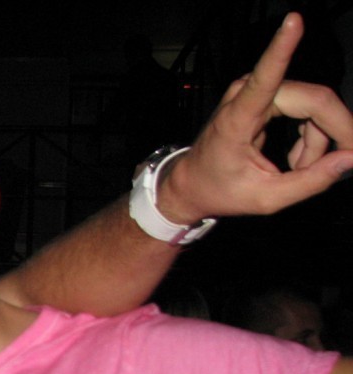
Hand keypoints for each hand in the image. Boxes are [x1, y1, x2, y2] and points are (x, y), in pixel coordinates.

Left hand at [158, 13, 352, 223]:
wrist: (191, 185)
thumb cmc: (221, 190)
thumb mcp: (266, 199)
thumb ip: (310, 181)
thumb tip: (350, 159)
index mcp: (237, 118)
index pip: (265, 77)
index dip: (282, 47)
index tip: (293, 20)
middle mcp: (246, 95)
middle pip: (313, 100)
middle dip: (334, 132)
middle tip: (345, 161)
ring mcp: (256, 91)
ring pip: (314, 105)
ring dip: (318, 141)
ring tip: (300, 169)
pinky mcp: (266, 94)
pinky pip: (307, 108)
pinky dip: (310, 137)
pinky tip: (297, 159)